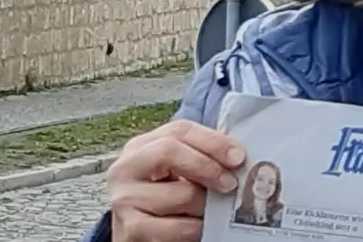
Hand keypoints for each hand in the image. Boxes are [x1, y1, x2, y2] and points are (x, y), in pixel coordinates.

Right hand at [107, 119, 246, 241]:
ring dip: (206, 205)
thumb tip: (237, 158)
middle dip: (208, 167)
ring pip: (181, 194)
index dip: (212, 141)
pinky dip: (197, 229)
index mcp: (141, 146)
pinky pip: (179, 228)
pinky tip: (201, 227)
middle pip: (170, 152)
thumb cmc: (163, 199)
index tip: (238, 157)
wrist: (138, 234)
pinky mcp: (130, 230)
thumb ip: (199, 157)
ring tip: (214, 210)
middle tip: (231, 184)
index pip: (179, 130)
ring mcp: (124, 199)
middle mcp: (126, 167)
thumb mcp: (175, 172)